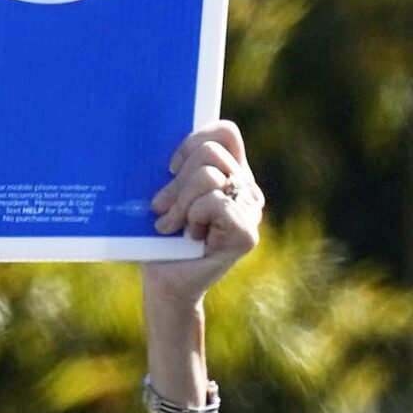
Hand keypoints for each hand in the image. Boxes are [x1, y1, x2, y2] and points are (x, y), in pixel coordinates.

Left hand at [141, 121, 263, 309]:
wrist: (165, 280)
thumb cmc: (161, 236)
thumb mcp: (167, 194)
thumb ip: (177, 169)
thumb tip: (163, 147)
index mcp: (231, 172)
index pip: (226, 132)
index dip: (195, 140)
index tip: (171, 167)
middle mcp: (246, 188)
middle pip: (210, 152)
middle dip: (177, 182)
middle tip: (162, 207)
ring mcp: (251, 210)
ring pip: (208, 177)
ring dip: (180, 203)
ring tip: (171, 225)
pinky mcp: (246, 233)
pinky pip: (214, 203)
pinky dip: (193, 217)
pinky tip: (191, 237)